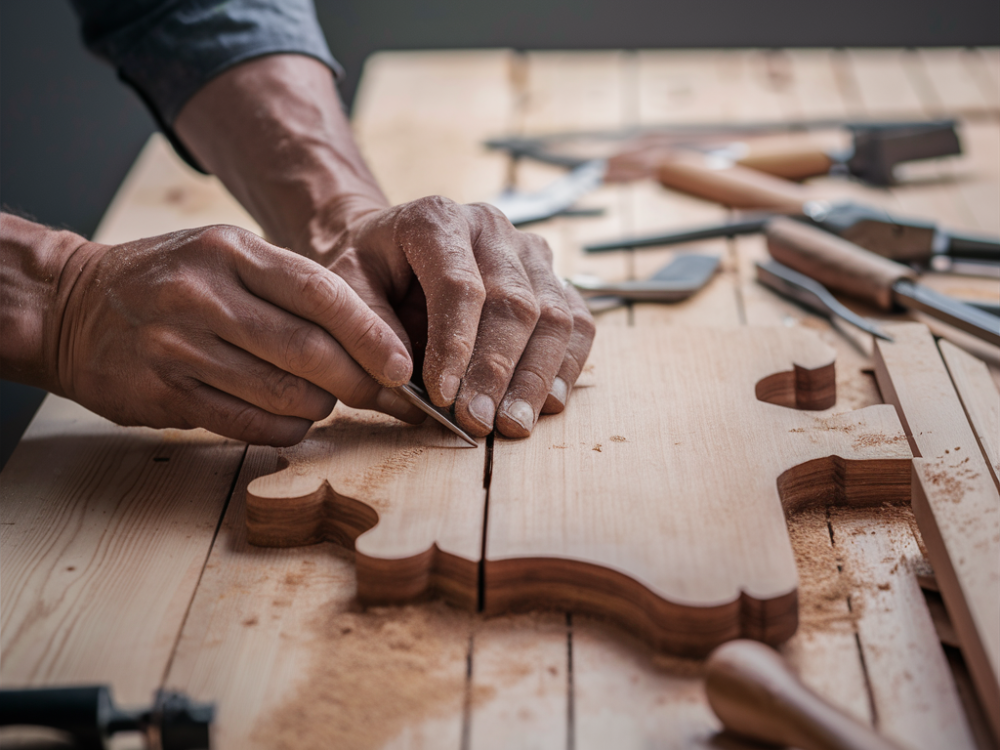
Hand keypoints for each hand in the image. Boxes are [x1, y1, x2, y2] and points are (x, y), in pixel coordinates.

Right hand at [53, 225, 423, 444]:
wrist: (74, 307)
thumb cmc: (172, 279)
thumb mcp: (226, 255)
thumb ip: (290, 288)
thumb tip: (370, 339)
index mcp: (230, 251)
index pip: (320, 292)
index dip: (369, 333)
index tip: (400, 362)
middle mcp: (203, 295)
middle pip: (307, 350)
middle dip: (357, 380)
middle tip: (378, 392)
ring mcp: (179, 346)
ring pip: (282, 394)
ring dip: (321, 406)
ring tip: (326, 400)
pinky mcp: (165, 393)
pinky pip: (247, 424)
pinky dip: (284, 428)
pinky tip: (292, 420)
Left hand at [327, 196, 595, 438]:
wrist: (392, 249)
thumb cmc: (369, 273)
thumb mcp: (344, 290)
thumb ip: (367, 330)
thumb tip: (402, 378)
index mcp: (437, 220)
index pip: (458, 285)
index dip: (454, 345)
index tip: (443, 397)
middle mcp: (492, 228)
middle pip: (513, 302)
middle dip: (496, 371)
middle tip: (478, 422)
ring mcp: (530, 252)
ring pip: (554, 315)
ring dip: (535, 378)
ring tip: (513, 425)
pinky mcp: (553, 280)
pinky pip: (577, 324)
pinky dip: (566, 368)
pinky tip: (547, 404)